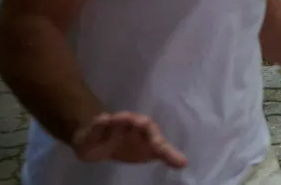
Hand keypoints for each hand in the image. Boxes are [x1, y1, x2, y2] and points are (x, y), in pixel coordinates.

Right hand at [72, 112, 186, 167]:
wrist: (99, 144)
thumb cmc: (129, 146)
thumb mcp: (149, 151)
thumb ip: (166, 155)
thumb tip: (184, 163)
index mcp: (144, 131)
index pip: (153, 135)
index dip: (156, 141)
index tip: (158, 147)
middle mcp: (130, 124)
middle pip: (135, 121)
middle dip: (137, 121)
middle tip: (140, 122)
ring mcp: (112, 125)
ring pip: (116, 120)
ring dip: (118, 119)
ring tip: (115, 118)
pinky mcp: (96, 128)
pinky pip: (98, 124)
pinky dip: (99, 123)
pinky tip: (102, 119)